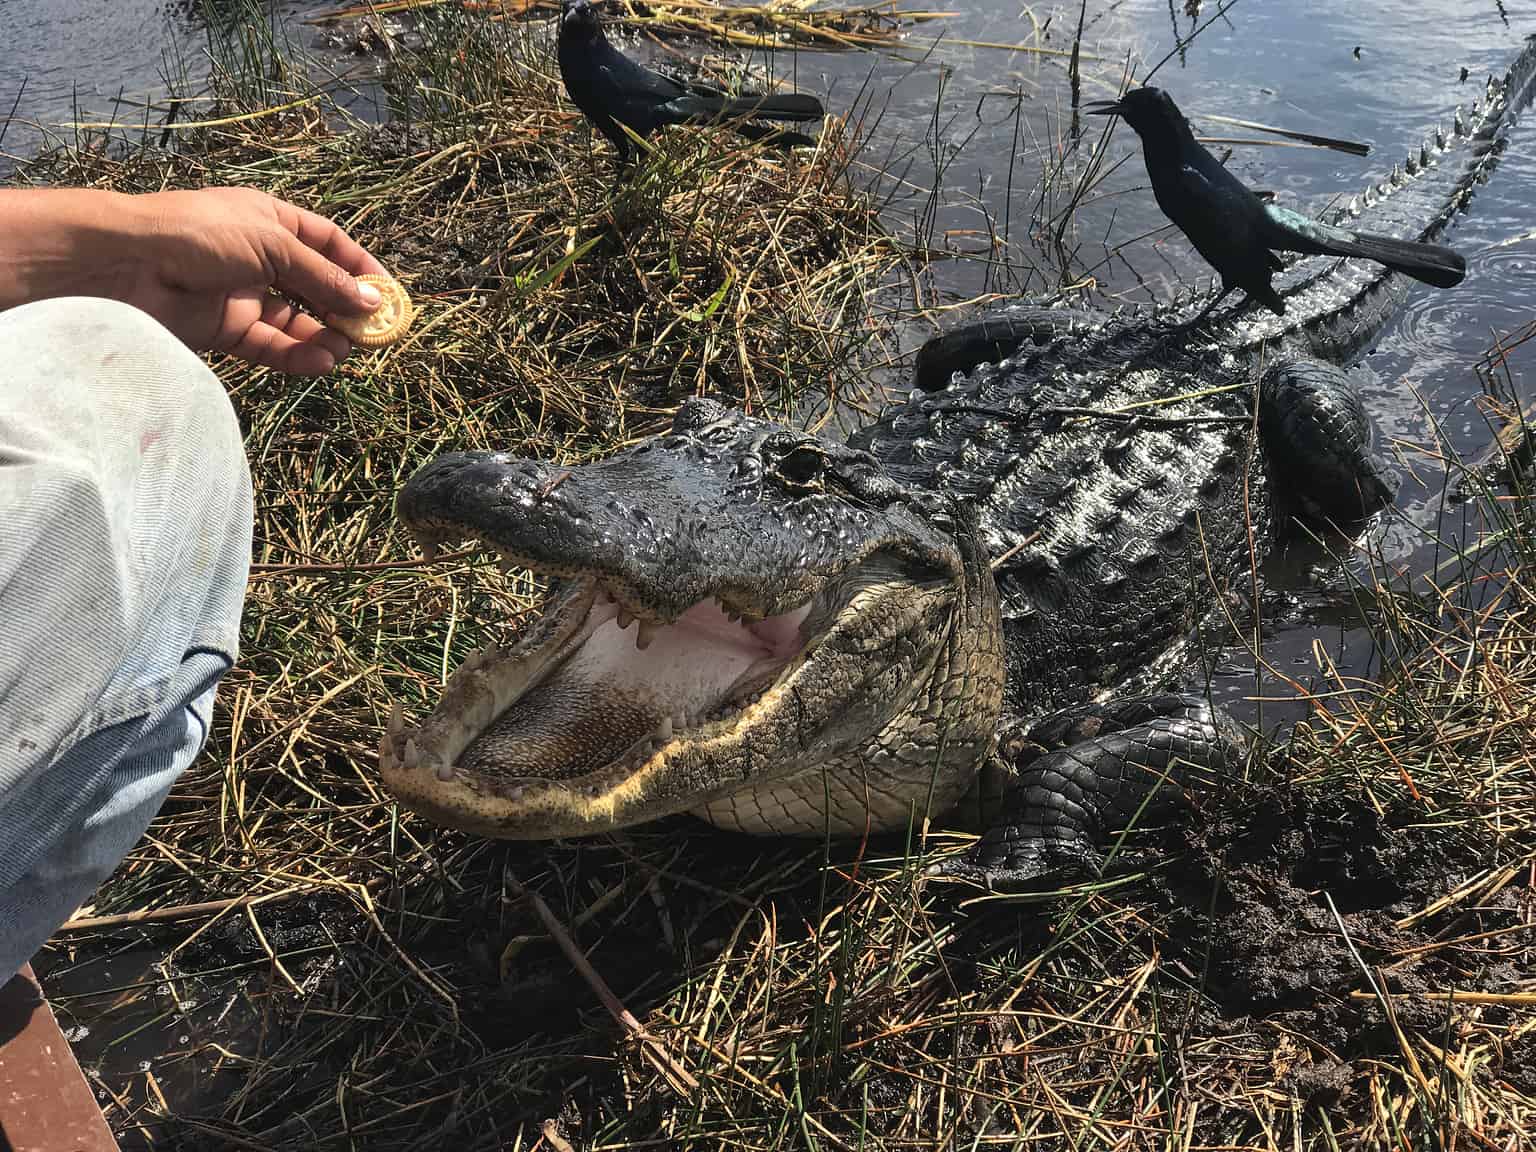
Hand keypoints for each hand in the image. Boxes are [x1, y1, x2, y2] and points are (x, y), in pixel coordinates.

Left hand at [116, 187, 388, 374]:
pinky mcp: (226, 330)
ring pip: (297, 321)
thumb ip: (324, 278)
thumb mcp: (273, 245)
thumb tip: (371, 301)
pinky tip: (321, 361)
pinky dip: (297, 355)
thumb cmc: (201, 233)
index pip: (328, 244)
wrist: (128, 263)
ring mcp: (243, 295)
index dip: (360, 267)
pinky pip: (272, 345)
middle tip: (374, 333)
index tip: (389, 294)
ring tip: (347, 350)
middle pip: (316, 286)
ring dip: (325, 336)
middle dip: (346, 309)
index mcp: (271, 221)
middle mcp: (260, 257)